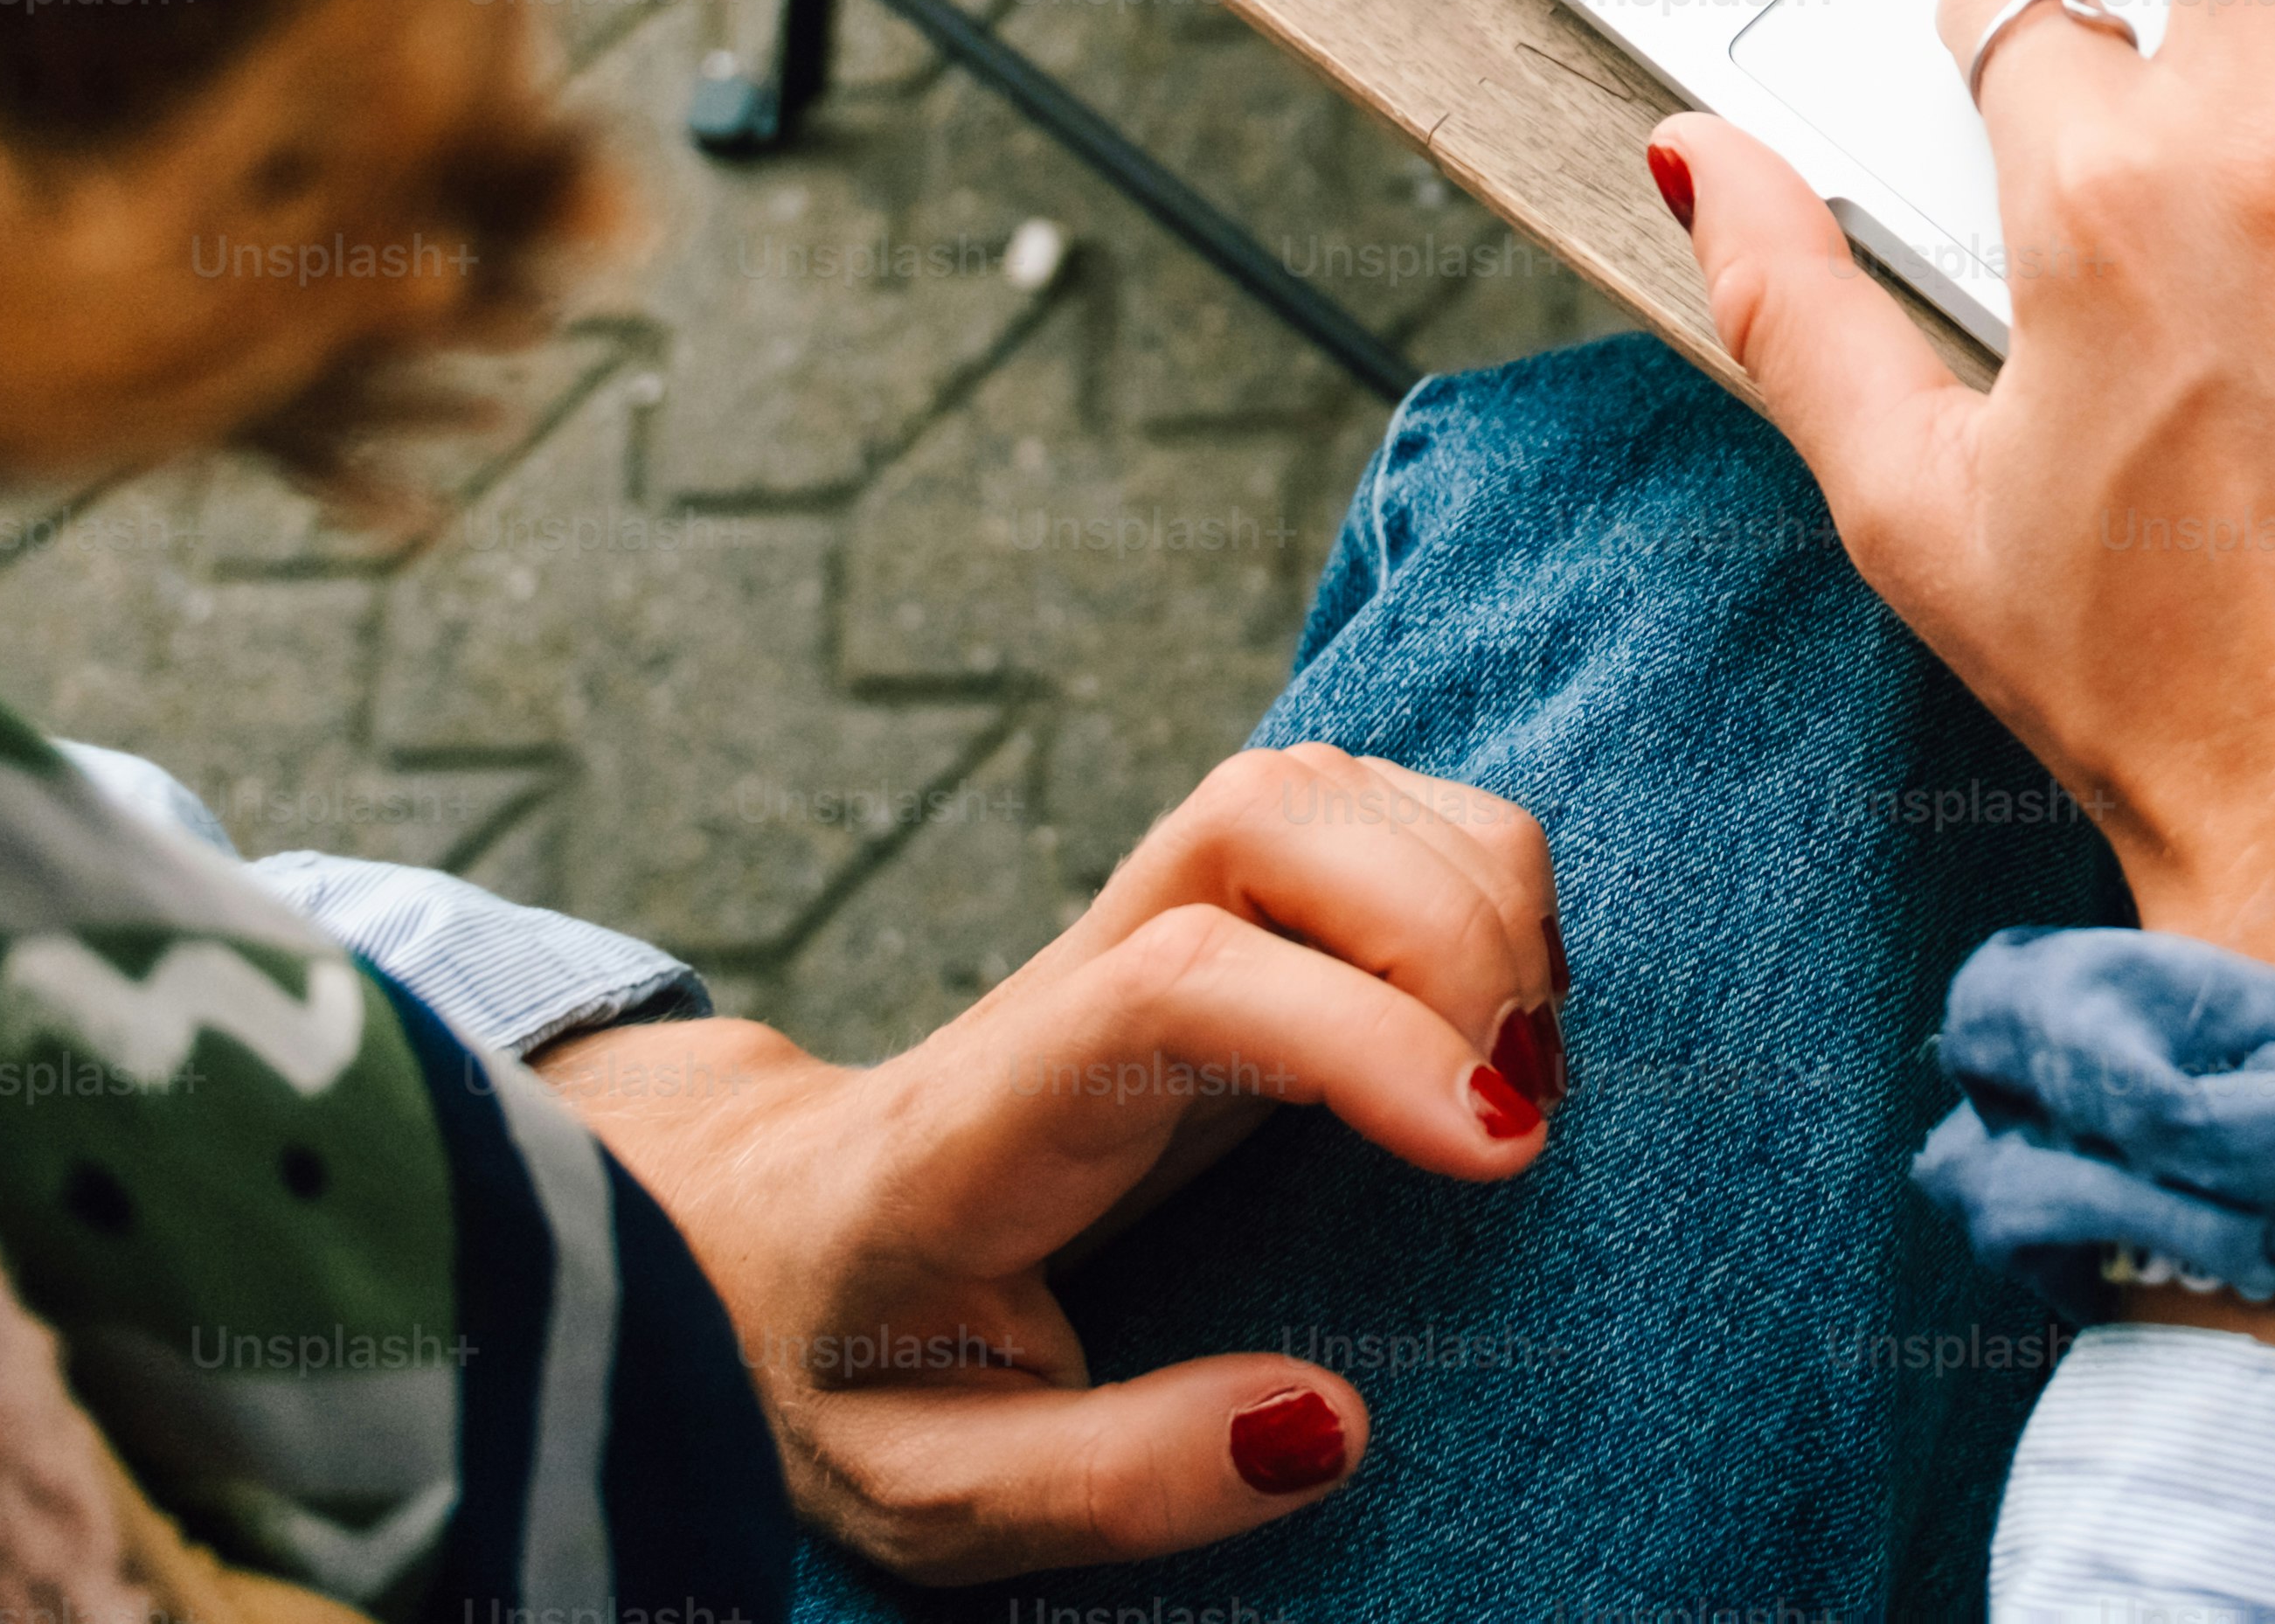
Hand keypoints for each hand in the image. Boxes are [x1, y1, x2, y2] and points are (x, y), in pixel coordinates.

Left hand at [533, 745, 1562, 1580]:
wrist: (749, 1232)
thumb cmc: (835, 1362)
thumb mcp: (926, 1488)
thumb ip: (1112, 1480)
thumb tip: (1328, 1424)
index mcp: (981, 1117)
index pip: (1171, 987)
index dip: (1356, 1032)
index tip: (1494, 1149)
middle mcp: (1067, 974)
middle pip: (1262, 814)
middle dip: (1444, 926)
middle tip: (1521, 1112)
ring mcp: (1141, 917)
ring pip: (1329, 785)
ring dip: (1478, 892)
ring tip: (1524, 1074)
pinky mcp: (1213, 908)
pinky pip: (1369, 806)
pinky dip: (1477, 876)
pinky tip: (1495, 1018)